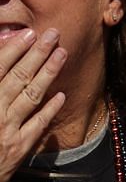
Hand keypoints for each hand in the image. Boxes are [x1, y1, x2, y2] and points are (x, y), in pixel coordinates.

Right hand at [0, 30, 65, 181]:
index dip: (13, 50)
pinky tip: (61, 95)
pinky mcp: (18, 147)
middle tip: (53, 34)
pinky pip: (38, 124)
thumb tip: (1, 51)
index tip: (29, 34)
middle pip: (17, 78)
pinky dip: (50, 109)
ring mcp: (6, 131)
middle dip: (36, 54)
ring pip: (30, 96)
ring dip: (48, 73)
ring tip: (62, 54)